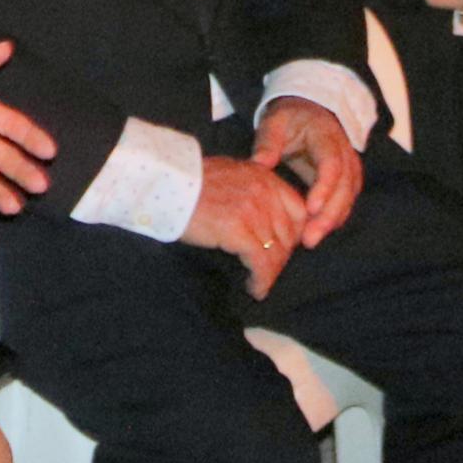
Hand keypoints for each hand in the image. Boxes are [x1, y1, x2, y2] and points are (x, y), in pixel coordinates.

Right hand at [182, 154, 315, 297]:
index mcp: (263, 176)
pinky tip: (254, 288)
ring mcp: (252, 210)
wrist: (165, 184)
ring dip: (269, 274)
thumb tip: (267, 216)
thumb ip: (253, 189)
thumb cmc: (190, 182)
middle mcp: (263, 191)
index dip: (294, 234)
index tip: (283, 249)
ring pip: (276, 252)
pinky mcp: (238, 230)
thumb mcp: (231, 174)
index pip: (298, 210)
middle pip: (288, 235)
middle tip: (268, 271)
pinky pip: (261, 263)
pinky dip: (261, 280)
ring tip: (259, 284)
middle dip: (281, 258)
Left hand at [253, 95, 360, 244]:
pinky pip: (345, 202)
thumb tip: (259, 164)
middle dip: (329, 215)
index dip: (324, 188)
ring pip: (348, 198)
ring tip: (310, 240)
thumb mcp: (274, 122)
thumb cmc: (289, 118)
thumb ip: (268, 142)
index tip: (310, 209)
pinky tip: (316, 232)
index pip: (332, 165)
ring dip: (332, 221)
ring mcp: (349, 167)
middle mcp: (344, 153)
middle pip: (344, 188)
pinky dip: (333, 218)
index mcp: (326, 136)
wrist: (308, 111)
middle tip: (309, 238)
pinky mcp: (347, 180)